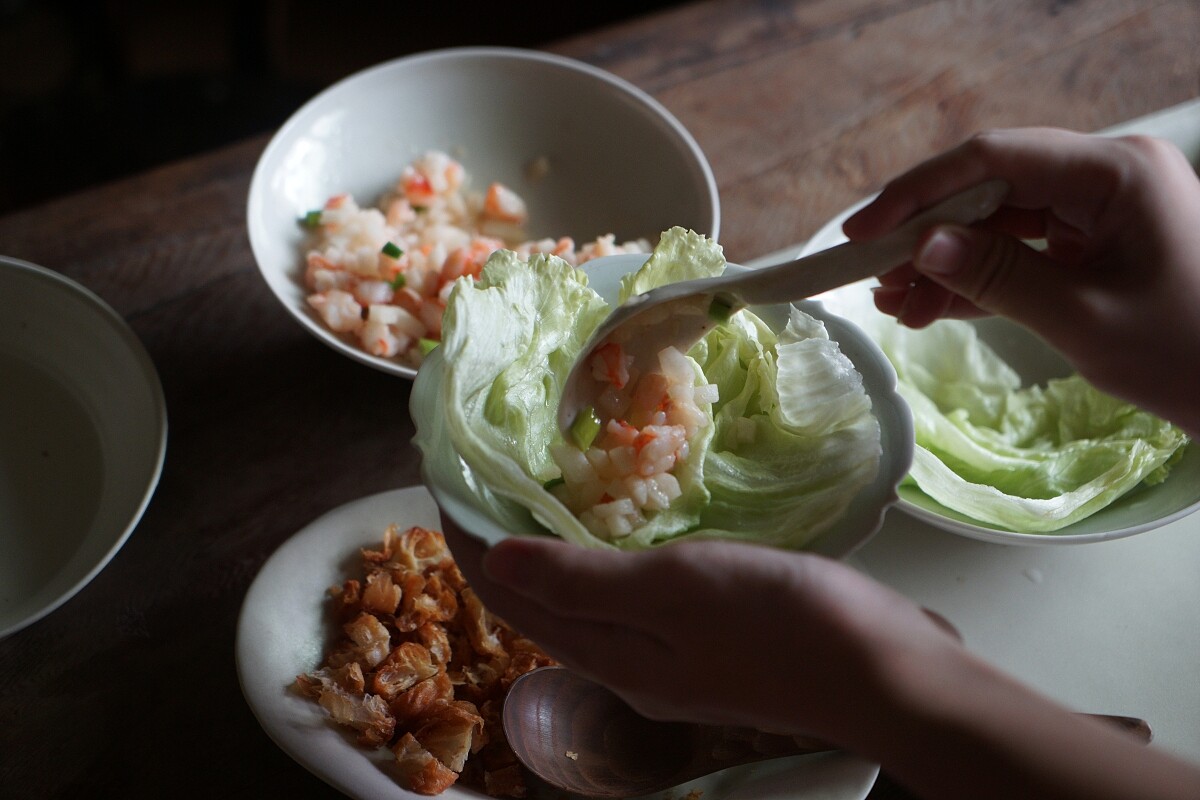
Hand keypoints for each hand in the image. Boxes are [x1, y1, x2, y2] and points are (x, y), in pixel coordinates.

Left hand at [443, 515, 1199, 798]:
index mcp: (608, 651)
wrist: (882, 672)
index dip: (471, 543)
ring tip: (536, 494)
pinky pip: (630, 595)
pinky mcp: (709, 639)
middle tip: (485, 478)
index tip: (446, 482)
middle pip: (541, 601)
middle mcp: (628, 661)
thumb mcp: (671, 591)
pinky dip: (604, 558)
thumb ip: (581, 579)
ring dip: (551, 551)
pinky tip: (619, 528)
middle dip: (504, 545)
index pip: (513, 597)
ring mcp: (670, 654)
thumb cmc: (777, 623)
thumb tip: (490, 559)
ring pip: (585, 598)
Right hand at [843, 128, 1199, 435]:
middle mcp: (1106, 176)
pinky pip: (1021, 250)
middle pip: (991, 187)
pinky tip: (931, 306)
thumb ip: (997, 275)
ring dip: (946, 263)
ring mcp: (1101, 210)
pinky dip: (977, 278)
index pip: (995, 159)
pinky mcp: (1095, 243)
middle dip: (927, 235)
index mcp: (1116, 173)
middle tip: (873, 278)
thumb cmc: (1188, 356)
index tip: (863, 234)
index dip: (919, 193)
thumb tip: (921, 247)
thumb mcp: (1082, 319)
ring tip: (897, 305)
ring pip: (998, 221)